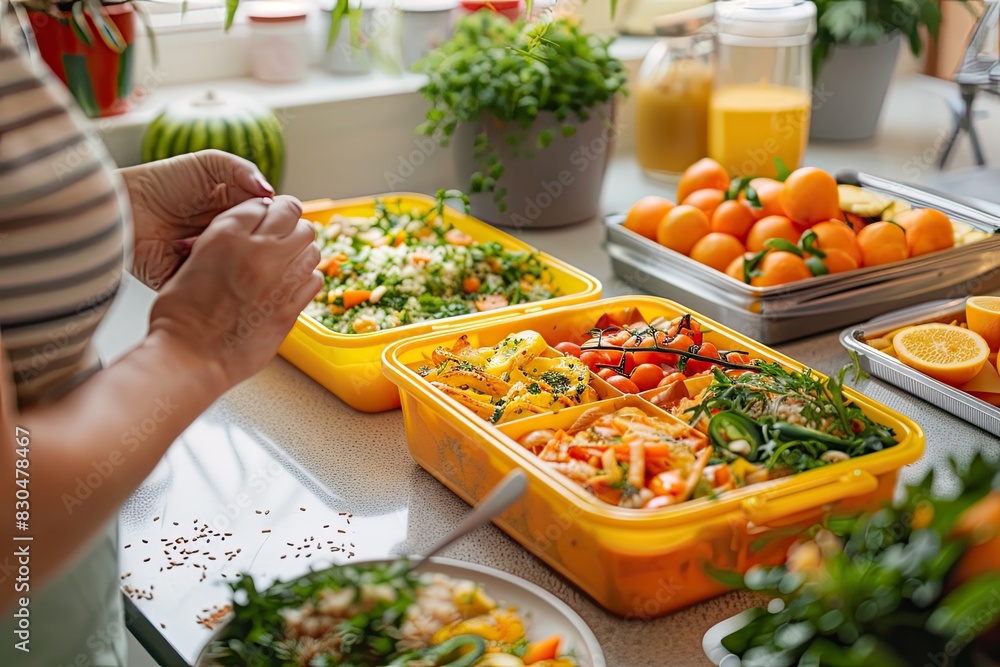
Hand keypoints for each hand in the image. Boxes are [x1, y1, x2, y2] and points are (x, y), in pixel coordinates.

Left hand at [120, 150, 275, 289]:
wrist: (125, 208)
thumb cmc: (161, 183)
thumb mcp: (207, 164)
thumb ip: (242, 170)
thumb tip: (271, 192)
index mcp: (235, 212)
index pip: (267, 222)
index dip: (273, 222)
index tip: (275, 220)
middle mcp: (227, 238)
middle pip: (257, 247)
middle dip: (254, 242)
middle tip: (246, 234)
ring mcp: (212, 261)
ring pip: (239, 268)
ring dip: (234, 259)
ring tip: (217, 244)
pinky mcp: (196, 281)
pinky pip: (215, 287)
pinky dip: (216, 277)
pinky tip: (207, 261)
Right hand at [148, 195, 320, 390]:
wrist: (190, 357)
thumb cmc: (181, 316)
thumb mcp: (192, 262)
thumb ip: (223, 241)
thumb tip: (248, 233)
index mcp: (226, 236)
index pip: (263, 203)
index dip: (266, 210)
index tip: (267, 218)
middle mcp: (258, 252)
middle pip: (294, 216)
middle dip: (289, 223)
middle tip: (281, 236)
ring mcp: (279, 280)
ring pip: (311, 245)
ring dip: (301, 249)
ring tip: (287, 261)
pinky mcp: (291, 307)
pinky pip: (314, 278)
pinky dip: (306, 277)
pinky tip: (291, 285)